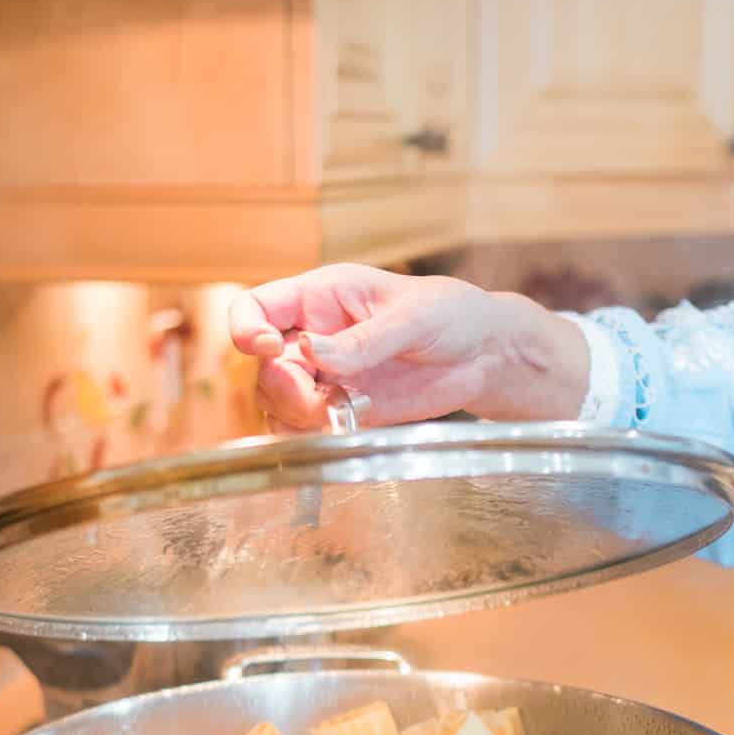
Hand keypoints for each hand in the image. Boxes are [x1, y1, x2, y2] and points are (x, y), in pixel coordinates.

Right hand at [228, 263, 589, 432]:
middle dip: (283, 388)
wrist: (485, 356)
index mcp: (320, 297)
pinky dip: (311, 437)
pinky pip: (304, 429)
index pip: (256, 309)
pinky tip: (342, 428)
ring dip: (297, 416)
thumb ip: (363, 339)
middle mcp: (312, 337)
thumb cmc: (452, 315)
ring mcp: (324, 377)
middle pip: (262, 368)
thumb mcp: (412, 317)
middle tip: (321, 400)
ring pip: (277, 403)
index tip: (271, 349)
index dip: (248, 330)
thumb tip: (313, 352)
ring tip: (341, 413)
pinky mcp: (342, 410)